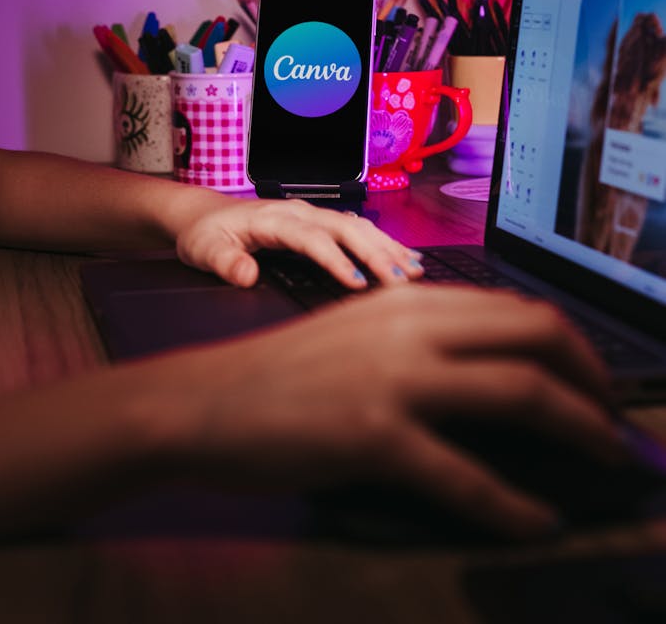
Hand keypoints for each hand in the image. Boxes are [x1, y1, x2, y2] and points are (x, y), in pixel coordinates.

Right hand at [151, 284, 623, 537]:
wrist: (208, 401)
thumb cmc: (286, 374)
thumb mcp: (364, 336)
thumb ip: (426, 342)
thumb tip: (499, 374)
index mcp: (411, 299)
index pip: (520, 309)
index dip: (574, 346)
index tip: (594, 381)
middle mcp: (411, 324)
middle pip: (537, 336)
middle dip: (592, 380)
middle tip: (612, 421)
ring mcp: (394, 377)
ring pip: (520, 392)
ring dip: (579, 429)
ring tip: (605, 460)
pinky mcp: (373, 433)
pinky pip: (465, 476)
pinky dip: (512, 505)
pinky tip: (535, 522)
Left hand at [175, 197, 423, 288]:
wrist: (203, 214)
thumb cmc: (205, 234)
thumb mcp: (203, 250)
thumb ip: (225, 262)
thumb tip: (246, 275)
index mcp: (273, 219)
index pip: (312, 239)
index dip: (336, 260)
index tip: (357, 283)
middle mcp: (298, 212)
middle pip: (345, 228)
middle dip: (376, 253)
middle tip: (401, 281)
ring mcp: (310, 214)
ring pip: (357, 226)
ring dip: (387, 247)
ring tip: (415, 270)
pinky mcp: (317, 222)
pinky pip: (356, 229)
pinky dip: (382, 243)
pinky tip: (404, 257)